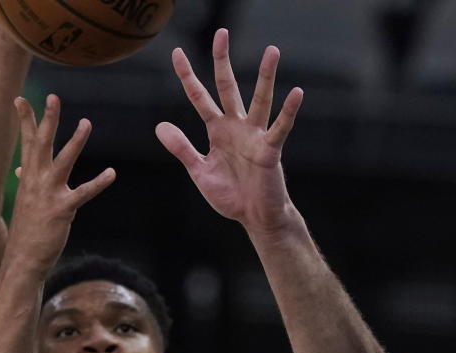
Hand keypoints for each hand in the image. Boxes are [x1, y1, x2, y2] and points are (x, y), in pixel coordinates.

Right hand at [6, 95, 115, 276]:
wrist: (22, 260)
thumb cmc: (27, 231)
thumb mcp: (25, 201)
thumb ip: (26, 181)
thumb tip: (20, 169)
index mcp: (28, 178)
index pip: (26, 143)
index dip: (24, 120)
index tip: (19, 98)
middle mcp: (36, 181)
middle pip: (42, 144)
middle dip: (47, 120)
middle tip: (53, 97)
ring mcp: (49, 194)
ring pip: (63, 162)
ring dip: (75, 142)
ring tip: (86, 123)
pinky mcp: (62, 210)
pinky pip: (84, 193)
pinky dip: (98, 183)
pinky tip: (111, 173)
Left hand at [156, 28, 302, 236]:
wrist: (254, 218)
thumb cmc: (230, 196)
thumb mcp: (200, 172)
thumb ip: (182, 149)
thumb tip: (160, 126)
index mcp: (217, 131)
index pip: (199, 98)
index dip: (187, 76)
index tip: (176, 52)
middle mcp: (236, 127)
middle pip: (227, 87)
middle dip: (223, 61)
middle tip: (222, 33)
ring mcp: (255, 136)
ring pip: (259, 100)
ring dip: (266, 76)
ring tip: (272, 51)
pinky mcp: (270, 151)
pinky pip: (280, 128)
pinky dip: (288, 112)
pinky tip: (296, 92)